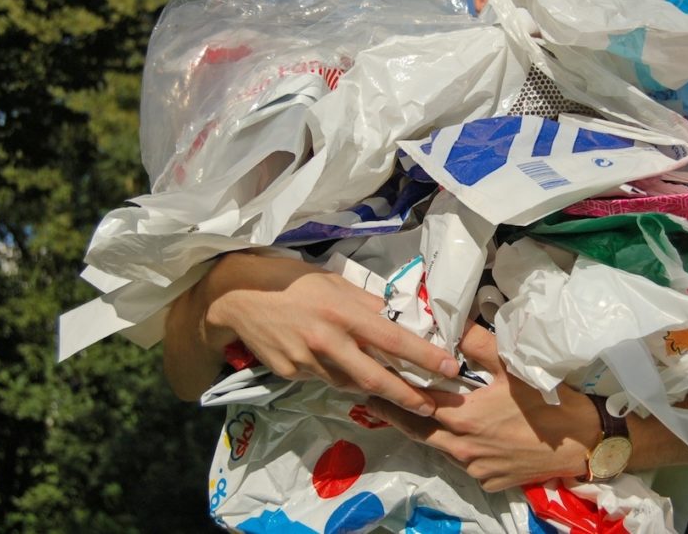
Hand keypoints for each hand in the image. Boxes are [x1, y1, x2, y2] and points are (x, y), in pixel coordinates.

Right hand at [165, 252, 458, 413]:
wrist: (238, 295)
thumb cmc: (291, 280)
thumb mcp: (334, 282)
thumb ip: (367, 302)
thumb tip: (401, 316)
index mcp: (343, 312)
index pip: (392, 338)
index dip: (423, 356)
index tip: (449, 368)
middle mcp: (328, 341)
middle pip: (376, 377)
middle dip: (407, 395)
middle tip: (433, 406)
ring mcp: (308, 362)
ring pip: (351, 383)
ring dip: (376, 389)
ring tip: (401, 394)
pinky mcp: (292, 374)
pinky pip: (325, 380)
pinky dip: (341, 379)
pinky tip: (347, 373)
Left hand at [365, 321, 600, 491]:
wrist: (583, 442)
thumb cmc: (548, 401)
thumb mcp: (513, 366)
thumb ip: (477, 344)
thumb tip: (451, 322)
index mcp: (464, 418)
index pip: (418, 402)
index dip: (396, 390)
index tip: (375, 380)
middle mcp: (463, 448)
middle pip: (419, 431)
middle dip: (396, 415)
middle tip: (374, 400)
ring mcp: (476, 468)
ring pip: (440, 449)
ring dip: (426, 431)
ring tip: (411, 413)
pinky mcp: (489, 481)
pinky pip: (464, 464)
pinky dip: (455, 448)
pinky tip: (457, 435)